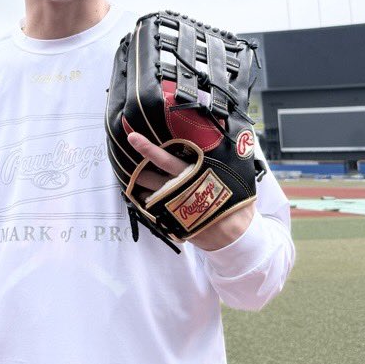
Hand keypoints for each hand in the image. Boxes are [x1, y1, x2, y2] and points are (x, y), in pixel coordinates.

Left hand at [127, 131, 254, 251]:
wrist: (234, 236)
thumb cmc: (234, 201)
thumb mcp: (234, 174)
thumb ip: (224, 154)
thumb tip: (225, 127)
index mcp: (192, 175)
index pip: (165, 158)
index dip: (147, 148)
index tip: (132, 137)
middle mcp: (178, 189)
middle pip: (148, 175)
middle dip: (137, 168)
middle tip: (130, 160)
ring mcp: (171, 206)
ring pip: (146, 191)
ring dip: (142, 184)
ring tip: (143, 178)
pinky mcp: (169, 220)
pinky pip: (150, 208)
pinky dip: (149, 200)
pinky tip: (152, 196)